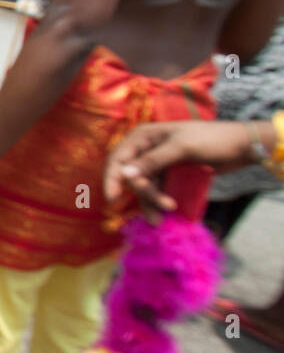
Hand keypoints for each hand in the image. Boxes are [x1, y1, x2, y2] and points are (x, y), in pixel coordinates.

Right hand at [103, 120, 269, 219]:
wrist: (240, 146)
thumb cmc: (212, 139)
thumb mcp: (182, 147)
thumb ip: (154, 160)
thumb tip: (126, 174)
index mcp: (143, 136)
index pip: (118, 158)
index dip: (112, 178)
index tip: (113, 198)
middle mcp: (145, 149)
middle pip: (132, 177)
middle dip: (145, 194)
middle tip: (164, 207)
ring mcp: (157, 163)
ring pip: (144, 187)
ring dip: (153, 202)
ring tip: (165, 216)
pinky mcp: (169, 175)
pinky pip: (157, 191)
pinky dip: (159, 202)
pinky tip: (166, 212)